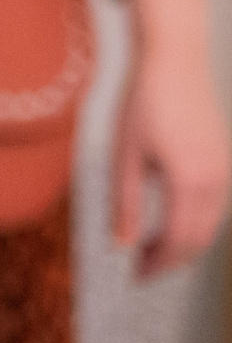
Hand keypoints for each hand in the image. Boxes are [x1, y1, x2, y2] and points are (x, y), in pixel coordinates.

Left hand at [110, 0, 229, 278]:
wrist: (175, 62)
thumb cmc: (144, 104)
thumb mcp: (124, 156)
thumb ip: (126, 204)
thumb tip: (121, 246)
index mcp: (190, 180)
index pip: (179, 240)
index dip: (158, 265)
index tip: (135, 279)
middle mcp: (217, 179)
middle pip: (200, 238)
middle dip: (171, 260)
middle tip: (141, 273)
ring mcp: (226, 169)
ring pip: (211, 224)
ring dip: (184, 243)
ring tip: (150, 252)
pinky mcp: (225, 160)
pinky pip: (215, 205)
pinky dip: (195, 223)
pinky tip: (169, 224)